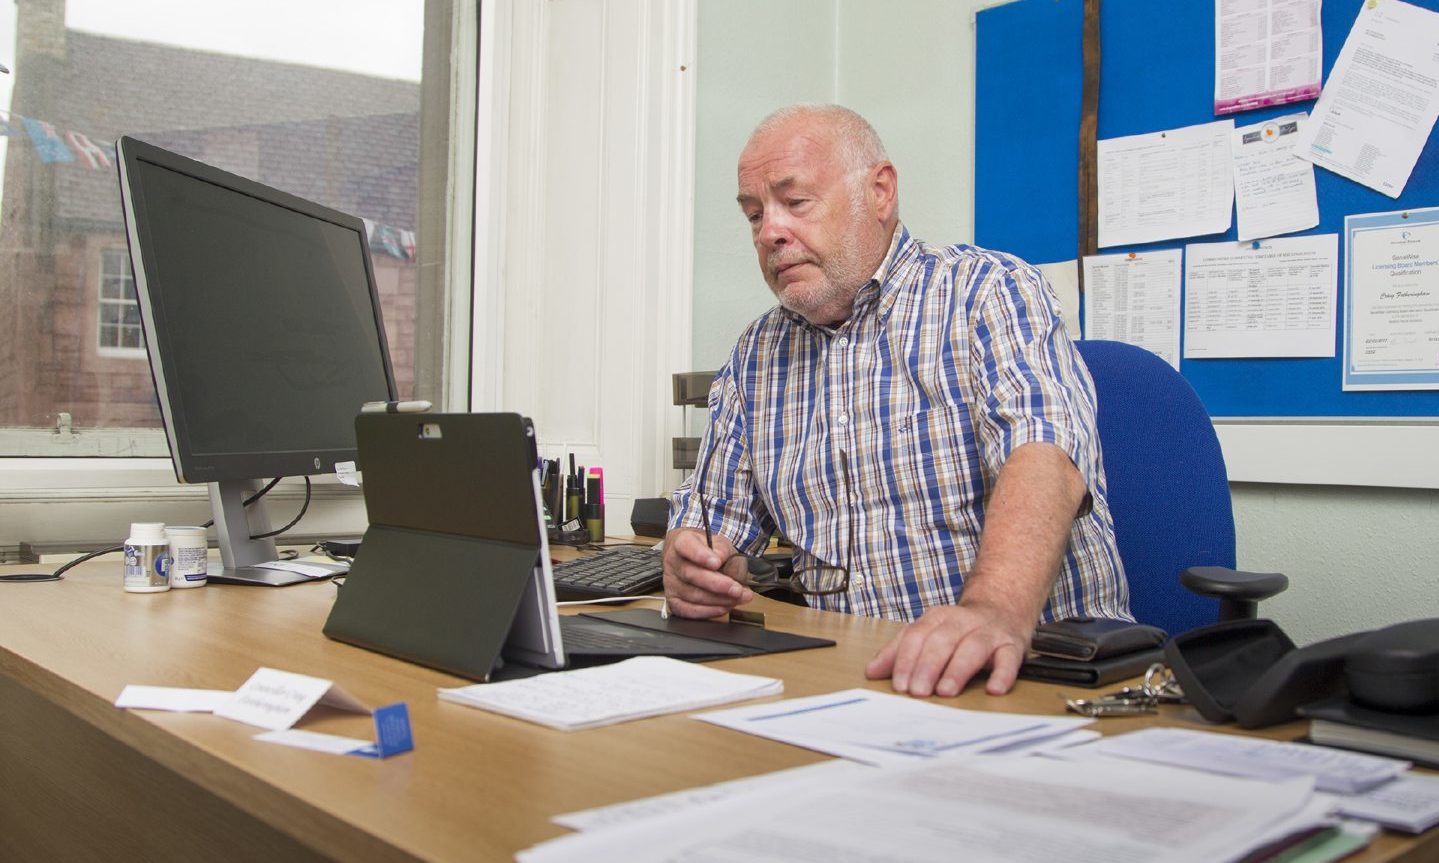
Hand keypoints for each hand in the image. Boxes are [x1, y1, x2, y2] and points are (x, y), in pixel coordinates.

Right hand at [661, 527, 753, 618]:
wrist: (693, 558)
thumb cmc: (708, 551)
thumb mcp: (720, 543)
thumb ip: (724, 551)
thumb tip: (725, 562)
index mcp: (682, 542)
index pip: (686, 546)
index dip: (701, 555)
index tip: (716, 562)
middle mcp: (673, 562)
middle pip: (691, 574)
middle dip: (717, 584)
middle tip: (736, 589)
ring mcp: (671, 583)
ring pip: (692, 595)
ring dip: (718, 600)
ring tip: (737, 598)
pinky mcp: (673, 600)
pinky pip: (688, 610)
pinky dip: (708, 611)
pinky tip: (723, 607)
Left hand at [864, 603, 1033, 696]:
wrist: (1002, 608)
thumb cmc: (960, 629)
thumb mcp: (928, 633)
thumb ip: (899, 651)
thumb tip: (872, 672)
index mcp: (937, 618)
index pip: (917, 636)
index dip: (906, 660)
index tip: (899, 684)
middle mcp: (962, 622)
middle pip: (941, 641)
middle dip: (927, 667)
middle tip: (917, 692)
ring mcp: (988, 633)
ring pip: (972, 648)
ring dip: (957, 670)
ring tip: (945, 692)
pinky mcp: (1011, 646)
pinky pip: (1008, 659)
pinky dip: (1003, 674)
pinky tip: (994, 689)